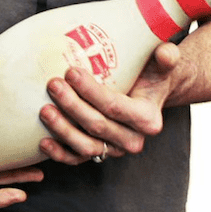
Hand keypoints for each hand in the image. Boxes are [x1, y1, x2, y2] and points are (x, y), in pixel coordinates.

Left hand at [38, 43, 180, 165]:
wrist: (148, 91)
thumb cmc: (152, 73)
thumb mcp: (163, 63)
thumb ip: (167, 57)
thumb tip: (167, 53)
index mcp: (148, 119)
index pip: (115, 106)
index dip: (91, 91)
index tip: (71, 71)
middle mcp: (133, 139)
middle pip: (97, 126)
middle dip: (72, 106)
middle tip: (52, 83)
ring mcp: (114, 149)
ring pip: (86, 146)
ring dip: (62, 130)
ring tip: (44, 110)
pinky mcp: (99, 153)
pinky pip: (78, 158)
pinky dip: (60, 153)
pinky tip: (42, 141)